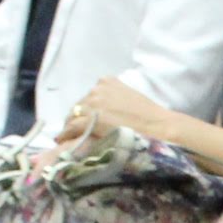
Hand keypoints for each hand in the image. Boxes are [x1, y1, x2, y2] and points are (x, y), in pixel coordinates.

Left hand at [59, 74, 173, 145]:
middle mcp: (97, 89)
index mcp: (107, 81)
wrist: (159, 127)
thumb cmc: (150, 117)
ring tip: (71, 138)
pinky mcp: (89, 119)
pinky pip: (71, 127)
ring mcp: (92, 103)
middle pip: (79, 105)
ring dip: (72, 127)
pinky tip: (63, 140)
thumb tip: (102, 113)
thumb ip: (113, 100)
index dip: (86, 111)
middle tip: (79, 132)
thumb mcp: (129, 99)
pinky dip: (66, 134)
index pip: (89, 97)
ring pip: (73, 116)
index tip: (86, 120)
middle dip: (79, 118)